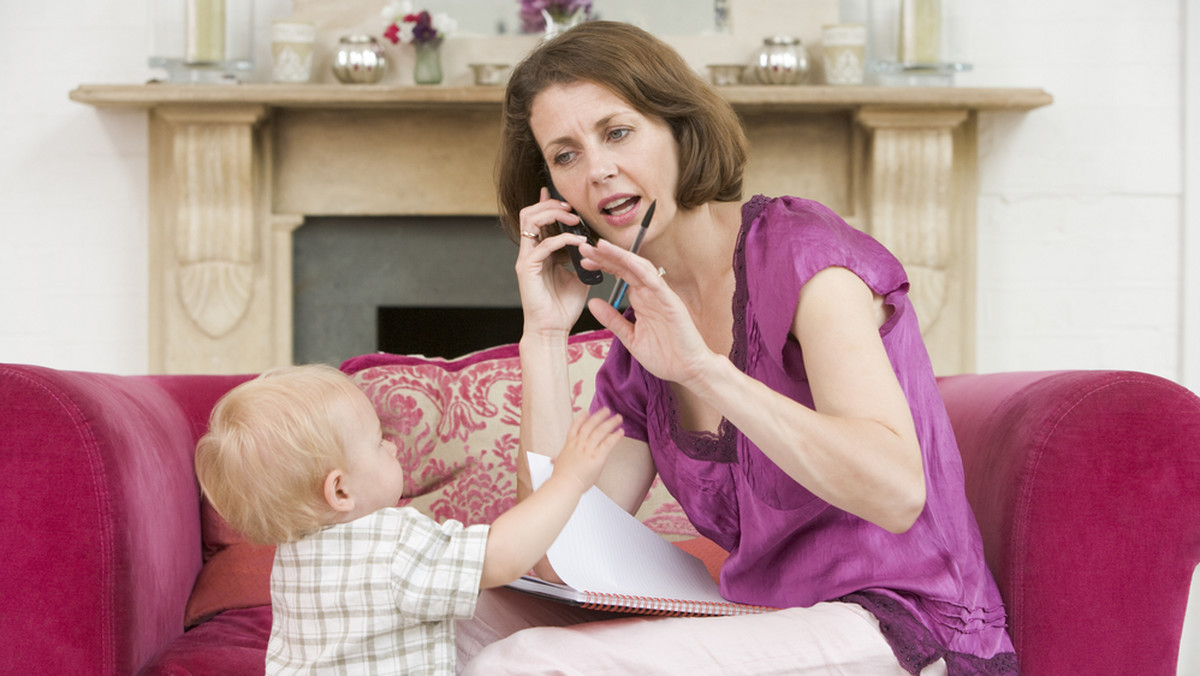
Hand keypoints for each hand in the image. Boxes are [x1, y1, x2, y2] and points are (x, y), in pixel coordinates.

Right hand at [515, 188, 590, 337]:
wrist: (552, 330)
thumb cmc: (563, 306)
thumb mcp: (578, 275)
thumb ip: (581, 258)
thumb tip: (593, 245)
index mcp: (539, 251)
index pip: (537, 219)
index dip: (546, 203)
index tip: (559, 194)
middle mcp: (530, 252)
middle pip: (529, 213)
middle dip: (551, 205)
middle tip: (571, 209)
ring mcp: (526, 259)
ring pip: (530, 221)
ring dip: (553, 215)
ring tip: (573, 220)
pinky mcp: (526, 269)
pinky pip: (542, 245)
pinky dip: (562, 239)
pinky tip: (578, 243)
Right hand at [550, 408, 623, 493]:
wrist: (565, 484)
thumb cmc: (561, 477)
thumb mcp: (559, 464)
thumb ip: (559, 459)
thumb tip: (554, 460)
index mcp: (570, 444)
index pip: (576, 426)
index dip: (582, 418)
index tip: (587, 412)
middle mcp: (579, 443)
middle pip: (590, 425)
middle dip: (599, 416)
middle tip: (606, 410)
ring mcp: (588, 449)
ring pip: (600, 431)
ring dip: (610, 422)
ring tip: (618, 417)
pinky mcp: (598, 456)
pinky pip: (608, 443)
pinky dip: (615, 436)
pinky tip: (621, 432)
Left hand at [580, 240, 715, 387]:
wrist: (689, 371)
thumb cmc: (665, 355)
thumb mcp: (630, 338)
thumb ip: (612, 320)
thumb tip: (592, 303)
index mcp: (641, 300)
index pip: (620, 275)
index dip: (602, 265)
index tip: (584, 261)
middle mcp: (650, 294)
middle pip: (626, 267)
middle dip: (605, 256)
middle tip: (584, 247)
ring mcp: (662, 297)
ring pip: (640, 269)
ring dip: (620, 256)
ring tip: (601, 247)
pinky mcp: (672, 303)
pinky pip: (656, 283)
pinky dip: (642, 270)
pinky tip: (628, 261)